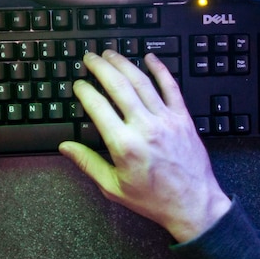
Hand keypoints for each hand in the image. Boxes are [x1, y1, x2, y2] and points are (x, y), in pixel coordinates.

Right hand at [59, 51, 230, 242]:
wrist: (193, 204)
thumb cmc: (154, 200)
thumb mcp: (114, 187)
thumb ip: (88, 164)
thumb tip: (66, 148)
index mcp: (124, 145)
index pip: (98, 107)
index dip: (84, 91)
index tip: (78, 84)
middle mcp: (145, 127)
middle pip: (118, 86)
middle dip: (101, 67)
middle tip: (90, 57)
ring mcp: (166, 120)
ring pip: (142, 82)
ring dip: (124, 63)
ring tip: (110, 53)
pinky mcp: (183, 118)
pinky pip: (171, 87)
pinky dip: (160, 69)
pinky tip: (150, 57)